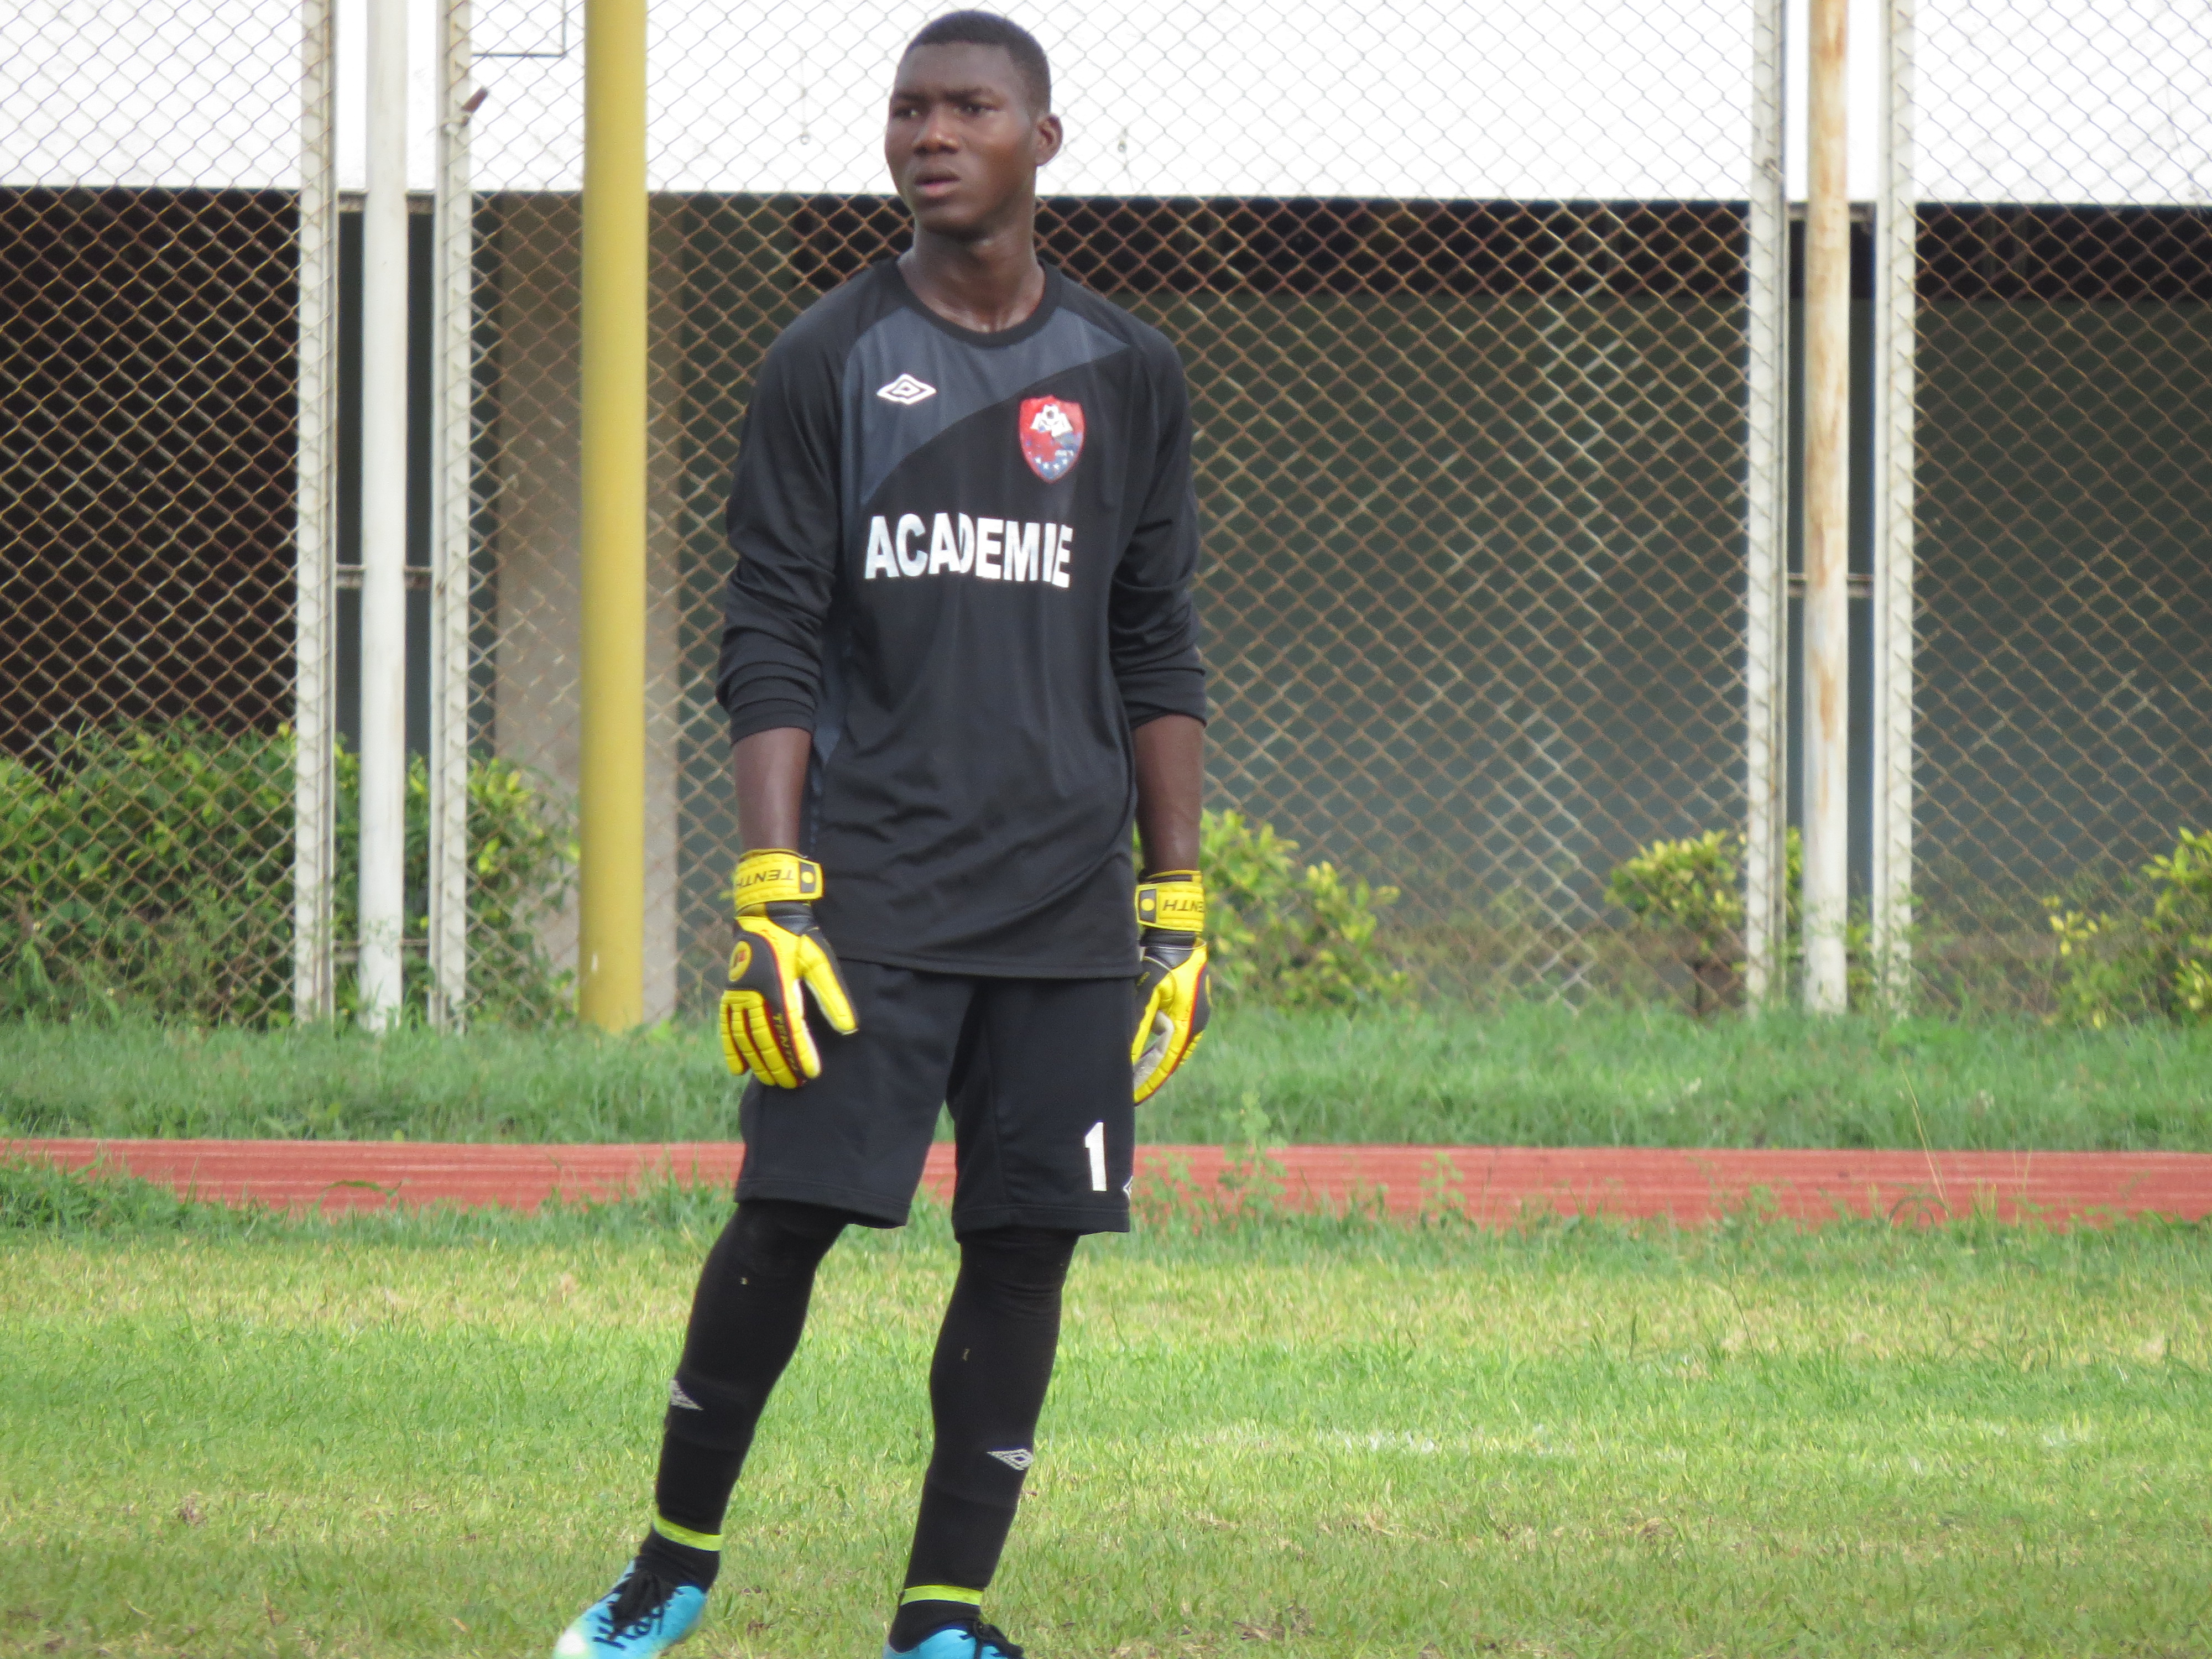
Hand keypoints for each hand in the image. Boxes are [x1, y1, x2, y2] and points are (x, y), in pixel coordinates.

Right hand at [719, 851, 857, 1086]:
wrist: (766, 913)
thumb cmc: (799, 937)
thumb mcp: (820, 960)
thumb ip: (833, 995)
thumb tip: (849, 1028)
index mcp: (779, 986)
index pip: (791, 1030)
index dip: (801, 1054)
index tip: (811, 1073)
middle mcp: (755, 994)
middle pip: (767, 1040)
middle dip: (781, 1065)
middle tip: (794, 1084)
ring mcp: (739, 994)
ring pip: (746, 1038)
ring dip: (759, 1063)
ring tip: (773, 1082)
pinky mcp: (730, 993)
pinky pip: (726, 1027)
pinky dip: (731, 1050)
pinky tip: (738, 1070)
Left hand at [1131, 871, 1209, 1102]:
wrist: (1174, 928)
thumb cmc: (1162, 957)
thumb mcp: (1148, 990)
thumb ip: (1137, 1022)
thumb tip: (1125, 1054)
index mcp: (1188, 1023)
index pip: (1164, 1062)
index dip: (1147, 1082)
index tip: (1130, 1099)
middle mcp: (1192, 1022)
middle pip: (1167, 1058)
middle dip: (1147, 1075)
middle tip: (1127, 1094)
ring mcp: (1188, 1012)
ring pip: (1166, 1046)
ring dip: (1149, 1060)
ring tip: (1129, 1078)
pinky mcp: (1181, 1002)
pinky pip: (1165, 1032)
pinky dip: (1151, 1044)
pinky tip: (1137, 1049)